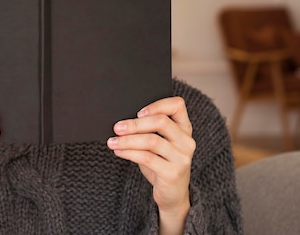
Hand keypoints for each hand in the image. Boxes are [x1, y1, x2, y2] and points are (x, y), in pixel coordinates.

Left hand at [107, 96, 194, 234]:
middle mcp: (186, 141)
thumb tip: (123, 123)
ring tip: (113, 141)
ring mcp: (181, 158)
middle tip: (117, 127)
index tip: (138, 112)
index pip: (178, 105)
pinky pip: (147, 158)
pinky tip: (119, 151)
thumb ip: (149, 131)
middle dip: (135, 124)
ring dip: (128, 140)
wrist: (173, 194)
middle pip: (161, 122)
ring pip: (151, 141)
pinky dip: (129, 153)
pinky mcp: (172, 173)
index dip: (157, 105)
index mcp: (185, 129)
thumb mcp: (159, 144)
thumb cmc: (162, 164)